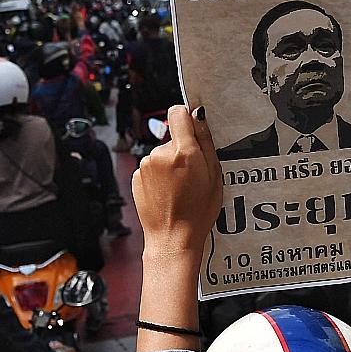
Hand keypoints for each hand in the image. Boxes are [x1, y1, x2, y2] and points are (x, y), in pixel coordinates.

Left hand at [131, 104, 221, 257]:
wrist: (172, 238)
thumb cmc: (198, 212)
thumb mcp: (214, 176)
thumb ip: (206, 142)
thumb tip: (198, 117)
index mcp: (183, 151)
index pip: (178, 113)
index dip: (187, 119)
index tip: (193, 131)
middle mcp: (160, 154)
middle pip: (172, 138)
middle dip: (182, 150)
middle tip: (192, 175)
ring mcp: (145, 165)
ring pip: (161, 153)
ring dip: (169, 164)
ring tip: (179, 187)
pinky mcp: (136, 176)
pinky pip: (151, 167)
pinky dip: (158, 176)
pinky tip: (167, 193)